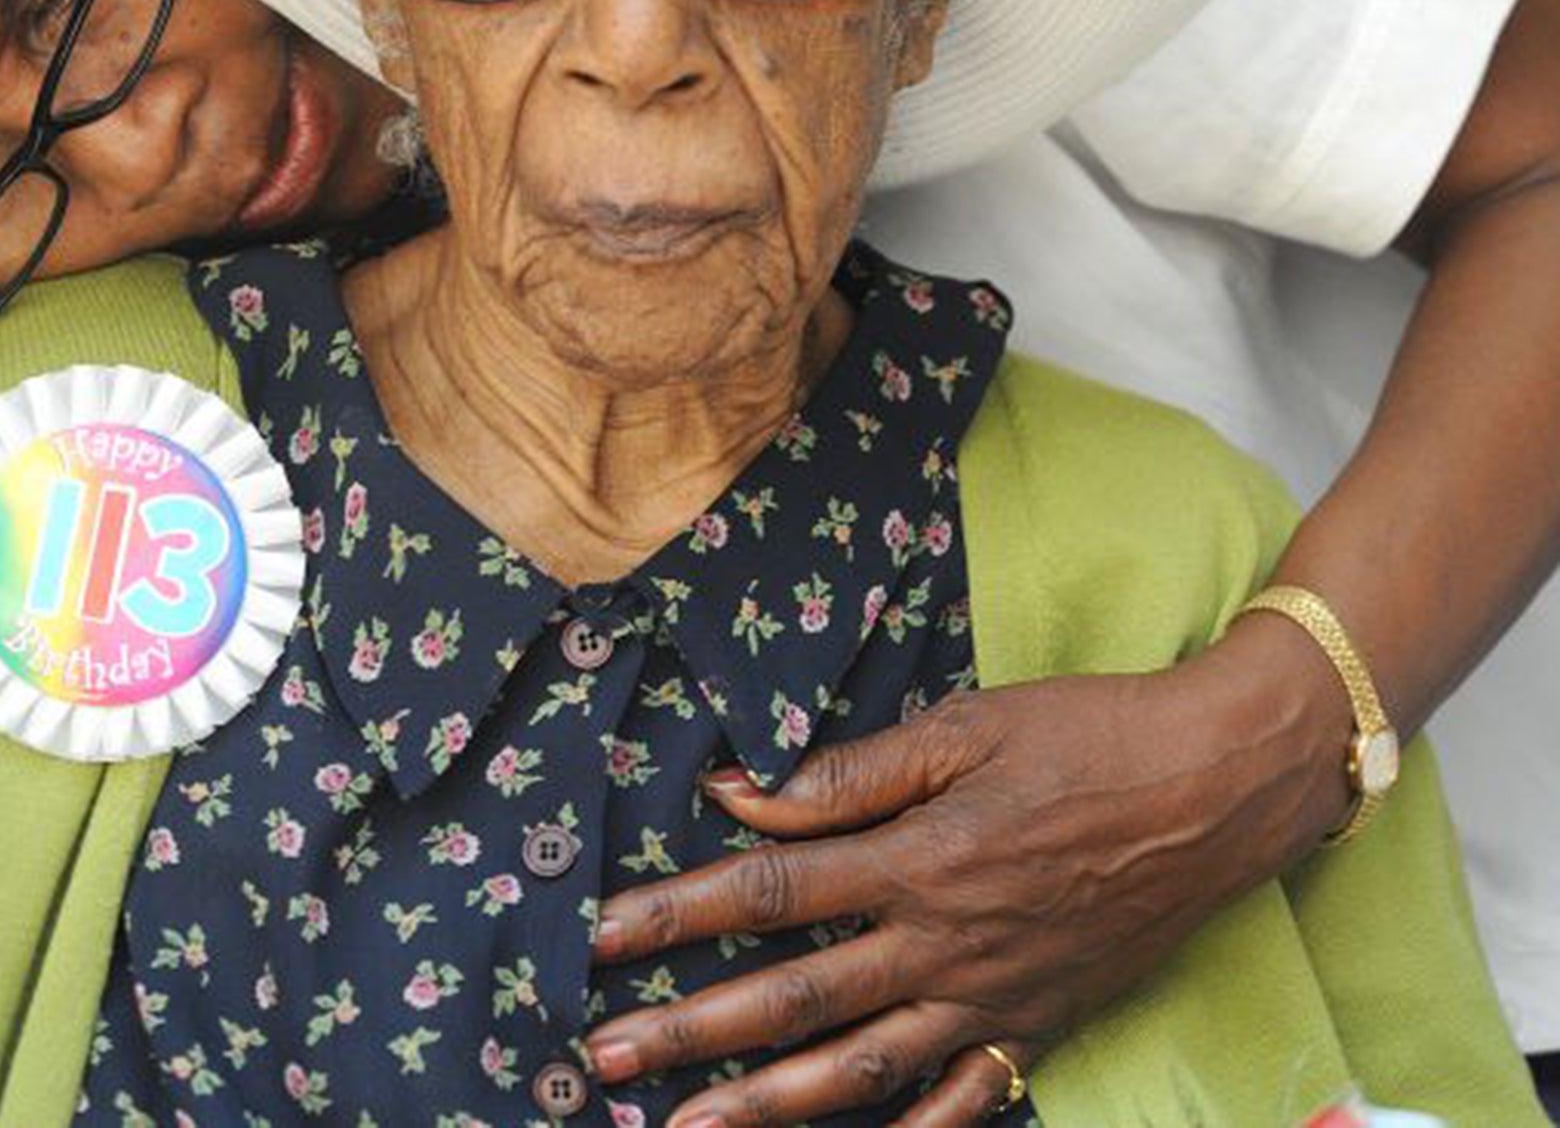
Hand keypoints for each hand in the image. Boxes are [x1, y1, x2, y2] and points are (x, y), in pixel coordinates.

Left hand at [585, 618, 1352, 1126]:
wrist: (1221, 786)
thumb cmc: (1088, 736)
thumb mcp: (963, 729)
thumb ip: (848, 774)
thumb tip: (739, 793)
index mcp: (915, 859)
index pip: (765, 894)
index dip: (673, 917)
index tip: (598, 937)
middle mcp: (942, 943)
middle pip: (792, 999)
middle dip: (688, 1032)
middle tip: (603, 1061)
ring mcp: (992, 997)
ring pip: (861, 1071)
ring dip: (768, 1105)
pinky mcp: (1040, 1025)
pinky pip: (967, 1099)